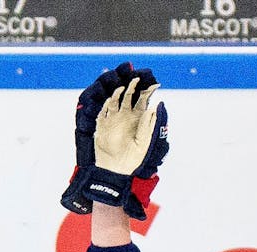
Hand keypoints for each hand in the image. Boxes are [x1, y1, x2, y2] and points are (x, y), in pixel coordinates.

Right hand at [60, 62, 169, 218]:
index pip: (143, 98)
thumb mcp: (146, 143)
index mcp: (138, 118)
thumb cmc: (133, 162)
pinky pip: (99, 109)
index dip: (147, 88)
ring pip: (112, 97)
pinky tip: (108, 93)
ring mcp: (111, 118)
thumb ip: (150, 125)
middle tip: (134, 72)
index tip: (153, 79)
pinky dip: (102, 100)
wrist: (115, 174)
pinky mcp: (98, 124)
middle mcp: (124, 115)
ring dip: (115, 88)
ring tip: (120, 79)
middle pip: (127, 93)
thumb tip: (158, 105)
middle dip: (130, 82)